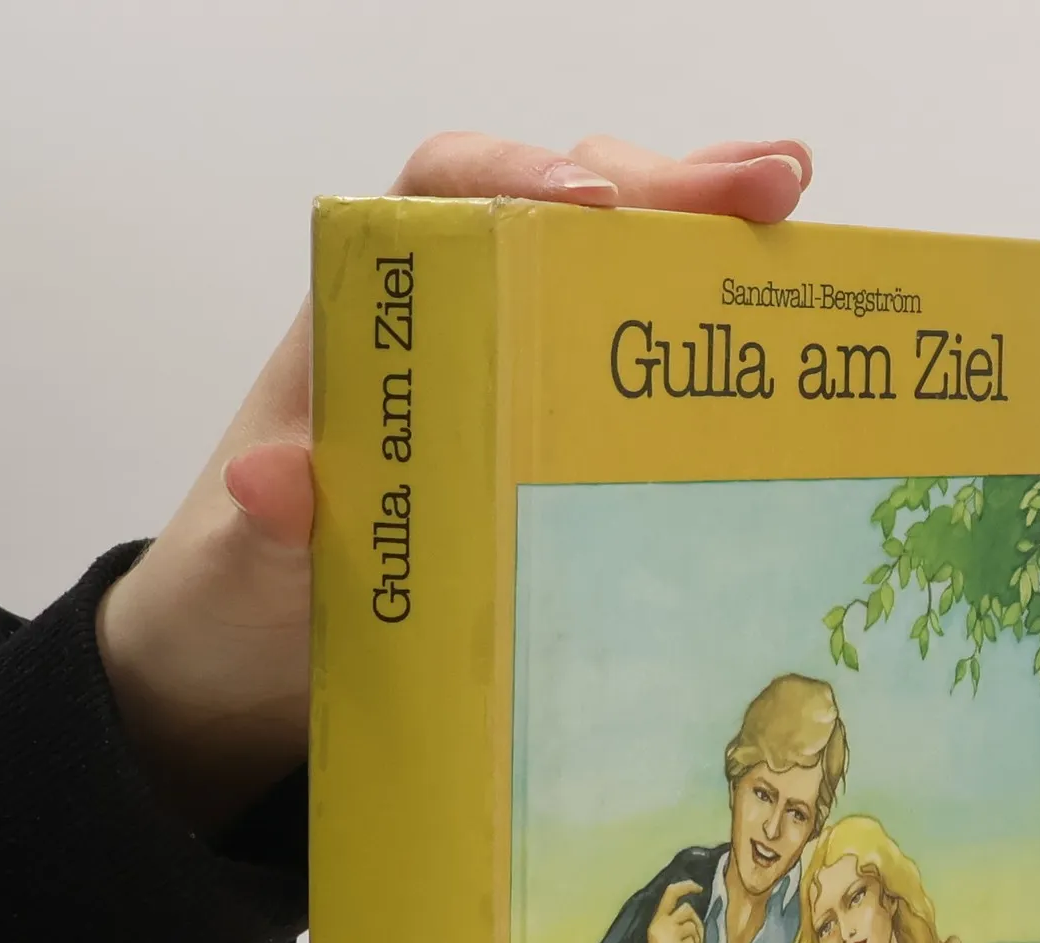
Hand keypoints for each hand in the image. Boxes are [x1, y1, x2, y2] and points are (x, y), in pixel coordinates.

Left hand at [94, 133, 812, 832]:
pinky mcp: (546, 456)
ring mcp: (506, 390)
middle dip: (665, 190)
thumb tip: (272, 485)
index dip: (522, 175)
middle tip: (770, 188)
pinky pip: (631, 383)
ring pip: (610, 279)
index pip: (444, 195)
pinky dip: (702, 346)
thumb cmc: (239, 597)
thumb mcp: (246, 573)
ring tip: (800, 225)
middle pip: (560, 215)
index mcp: (368, 331)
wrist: (245, 669)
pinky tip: (776, 346)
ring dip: (704, 245)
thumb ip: (266, 532)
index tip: (594, 200)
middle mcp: (446, 334)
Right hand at [644, 880, 705, 942]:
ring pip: (694, 927)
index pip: (670, 893)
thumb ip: (676, 926)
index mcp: (655, 923)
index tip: (698, 887)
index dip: (686, 886)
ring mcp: (666, 936)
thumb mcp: (667, 942)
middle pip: (688, 910)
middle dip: (698, 926)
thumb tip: (693, 911)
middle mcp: (658, 925)